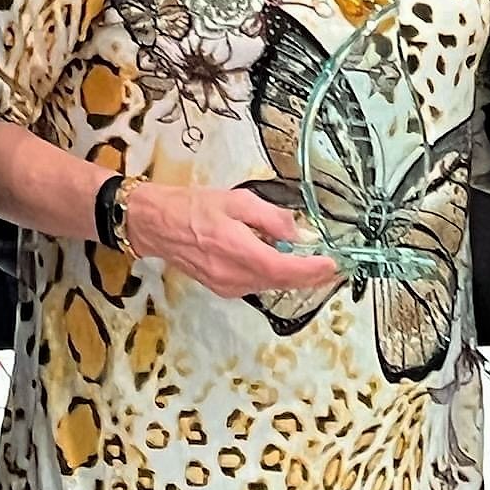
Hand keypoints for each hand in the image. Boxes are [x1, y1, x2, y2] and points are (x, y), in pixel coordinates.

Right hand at [127, 183, 337, 297]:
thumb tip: (300, 235)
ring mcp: (226, 286)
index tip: (333, 265)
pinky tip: (276, 260)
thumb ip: (272, 218)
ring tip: (307, 259)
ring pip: (270, 285)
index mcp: (236, 250)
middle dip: (309, 275)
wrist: (156, 224)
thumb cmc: (192, 208)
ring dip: (292, 275)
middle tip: (329, 264)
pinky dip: (273, 275)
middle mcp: (232, 276)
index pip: (284, 270)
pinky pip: (256, 284)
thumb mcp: (238, 201)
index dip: (312, 271)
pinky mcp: (222, 288)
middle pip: (282, 282)